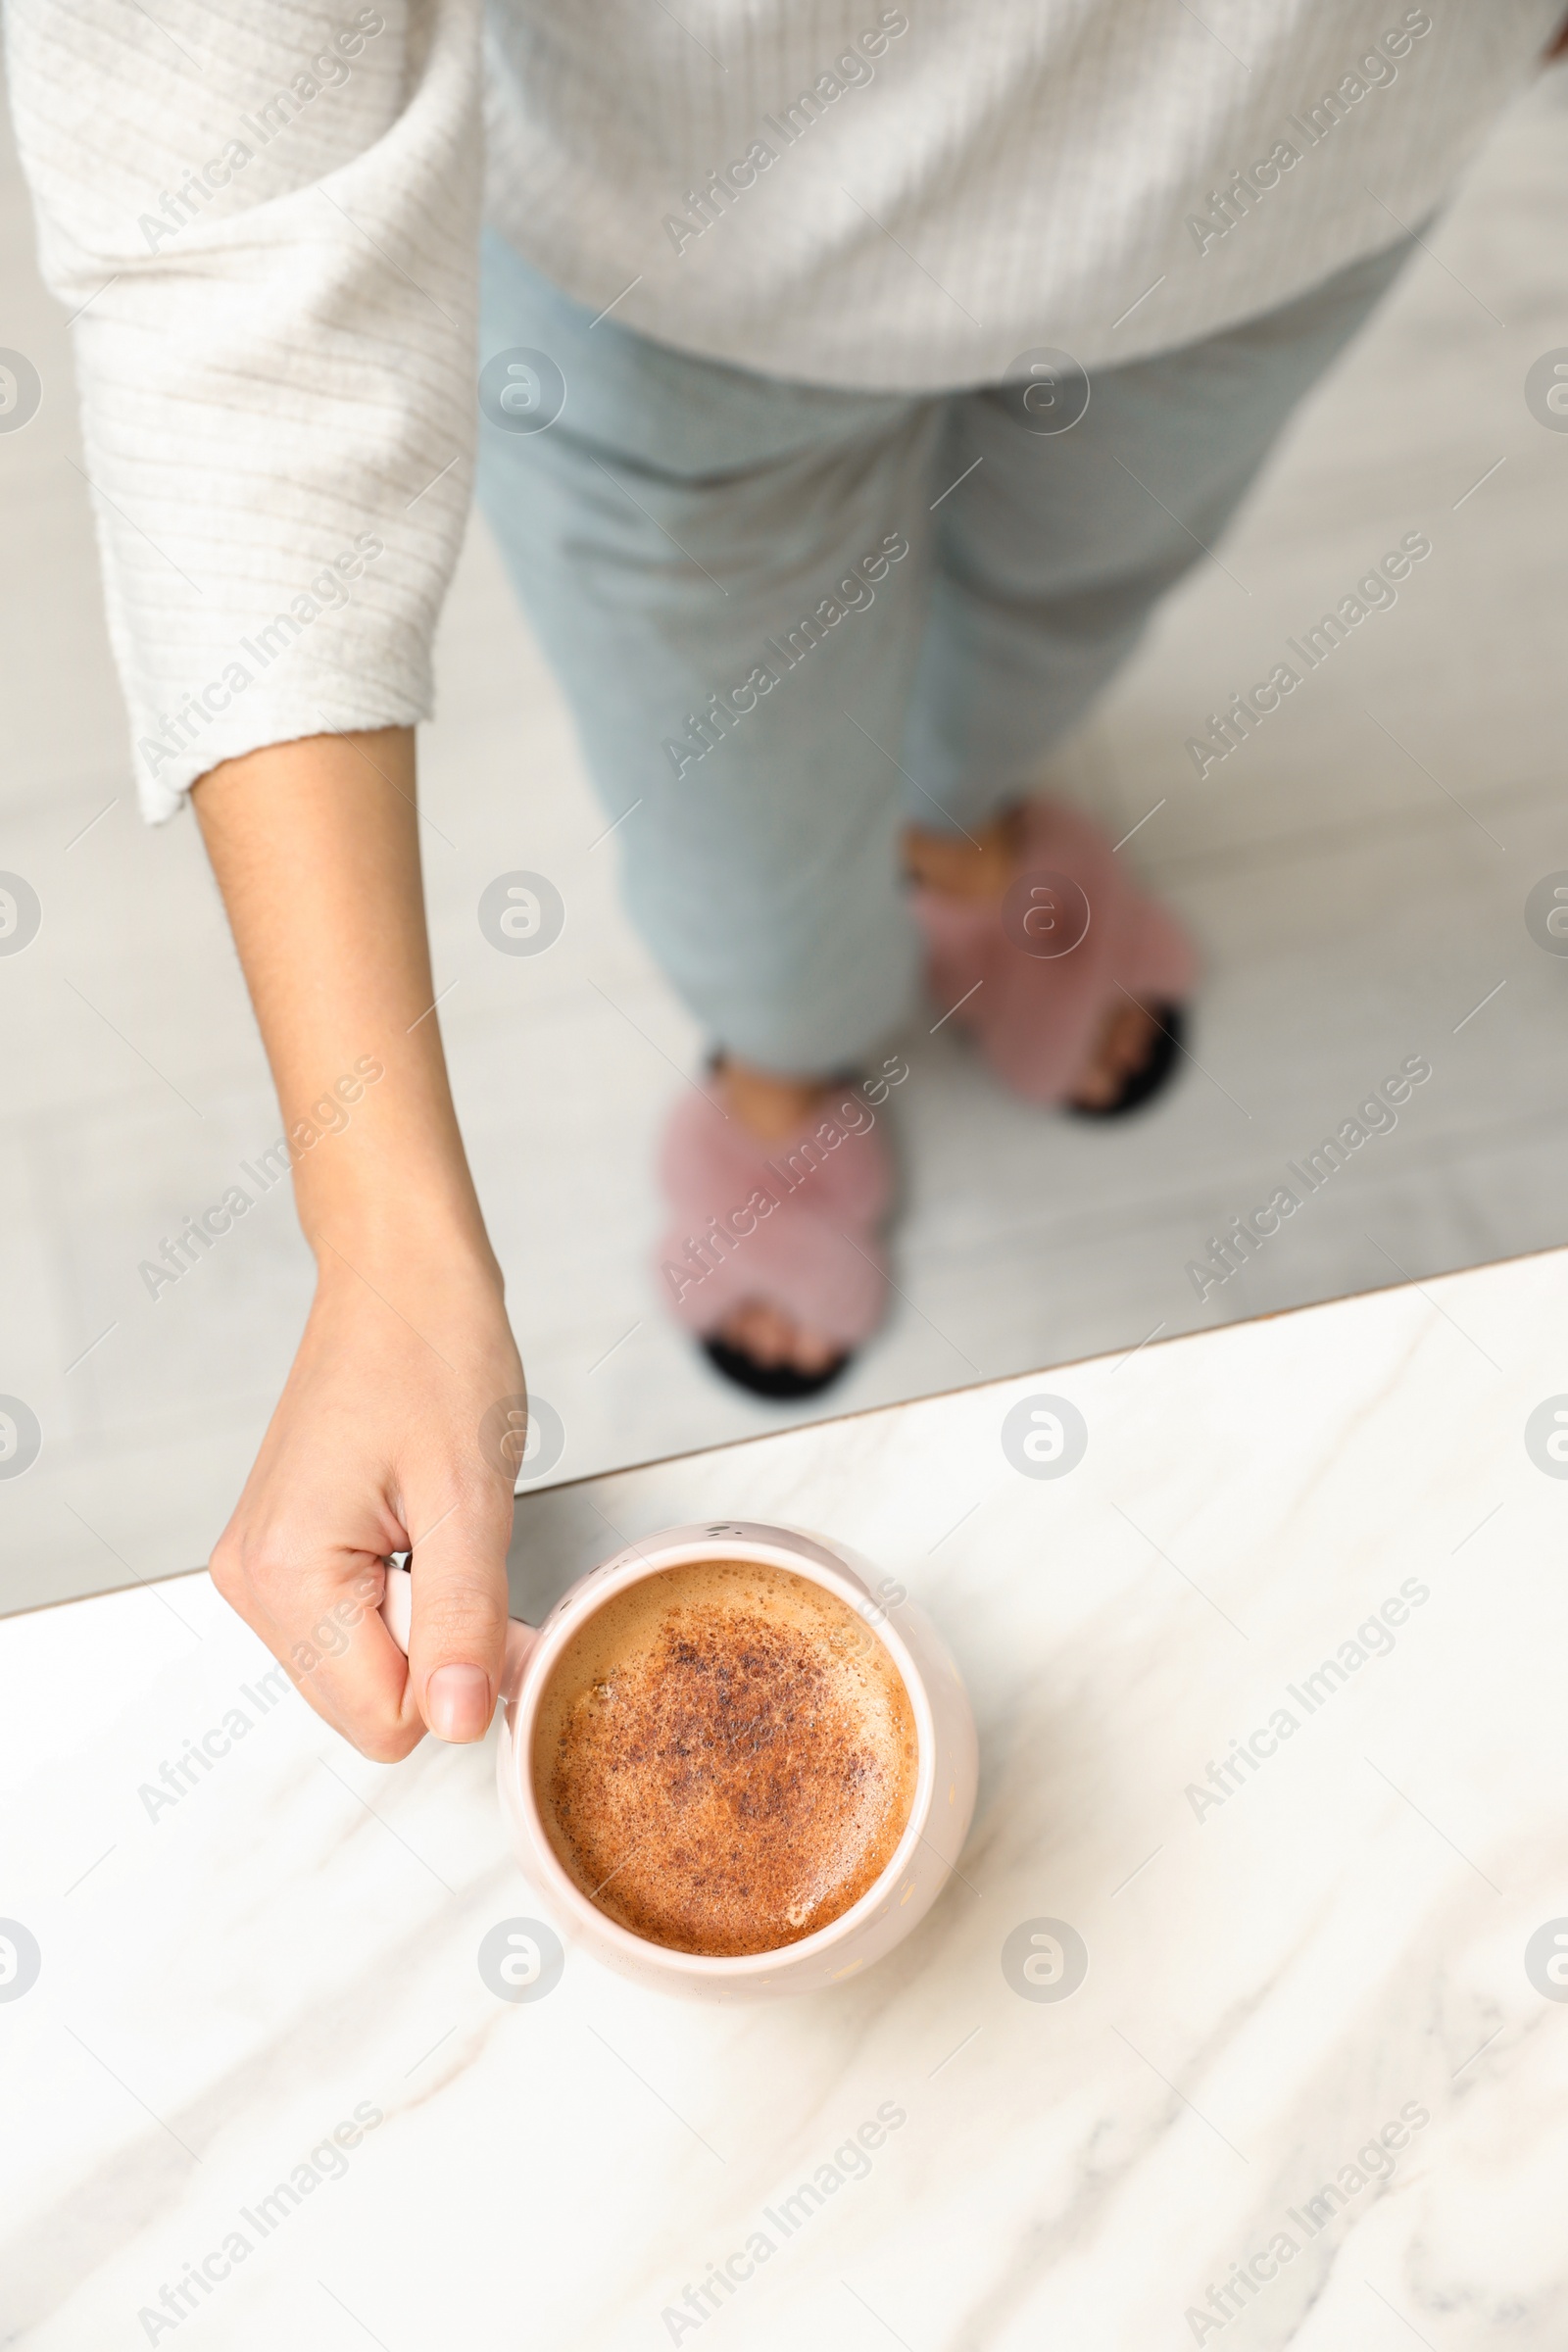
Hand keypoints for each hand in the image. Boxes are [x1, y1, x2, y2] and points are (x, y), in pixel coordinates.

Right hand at [210, 1243, 522, 1759]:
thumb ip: (462, 1621)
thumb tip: (457, 1723)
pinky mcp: (284, 1555)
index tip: (492, 1600)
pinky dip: (405, 1599)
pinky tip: (416, 1527)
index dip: (459, 1677)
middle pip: (366, 1706)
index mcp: (285, 1575)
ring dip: (424, 1622)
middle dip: (439, 1652)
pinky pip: (355, 1629)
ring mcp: (261, 1570)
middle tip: (466, 1552)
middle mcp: (252, 1583)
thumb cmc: (433, 1354)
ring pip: (363, 1672)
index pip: (382, 1721)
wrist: (400, 1277)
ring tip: (438, 1529)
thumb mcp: (469, 1497)